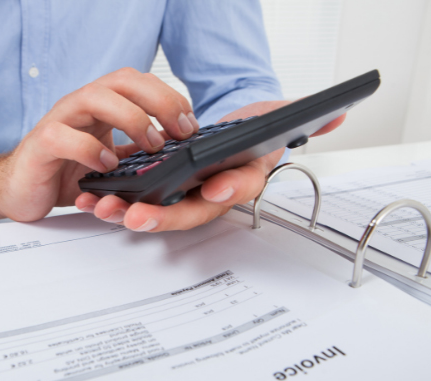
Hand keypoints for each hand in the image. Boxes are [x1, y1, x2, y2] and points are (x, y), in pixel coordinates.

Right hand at [0, 68, 199, 222]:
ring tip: (151, 145)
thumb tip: (176, 152)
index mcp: (99, 106)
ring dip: (132, 118)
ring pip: (95, 98)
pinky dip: (90, 149)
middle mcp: (80, 106)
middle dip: (159, 101)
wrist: (19, 190)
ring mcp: (59, 121)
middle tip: (180, 130)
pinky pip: (64, 137)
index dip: (168, 97)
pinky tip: (107, 165)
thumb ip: (136, 153)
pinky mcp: (41, 144)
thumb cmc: (62, 172)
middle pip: (122, 80)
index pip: (137, 82)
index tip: (190, 125)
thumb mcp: (110, 163)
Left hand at [74, 100, 345, 231]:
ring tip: (104, 207)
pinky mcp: (156, 193)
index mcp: (237, 180)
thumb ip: (306, 118)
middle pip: (187, 212)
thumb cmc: (248, 135)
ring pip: (156, 212)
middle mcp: (208, 195)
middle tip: (136, 216)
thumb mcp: (276, 122)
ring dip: (129, 213)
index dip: (227, 190)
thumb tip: (338, 114)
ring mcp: (181, 197)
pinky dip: (115, 202)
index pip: (238, 189)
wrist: (226, 138)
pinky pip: (135, 202)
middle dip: (163, 216)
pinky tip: (92, 198)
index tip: (213, 188)